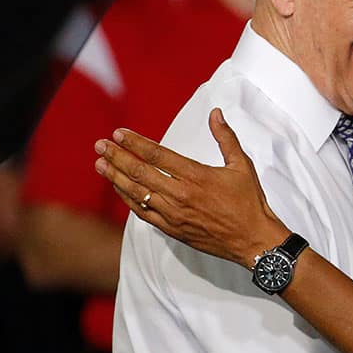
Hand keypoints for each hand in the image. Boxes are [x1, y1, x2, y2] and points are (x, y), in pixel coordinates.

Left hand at [93, 108, 288, 267]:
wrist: (253, 240)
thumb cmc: (250, 201)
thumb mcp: (242, 165)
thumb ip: (225, 138)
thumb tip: (215, 113)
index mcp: (196, 176)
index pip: (157, 155)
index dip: (135, 143)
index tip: (118, 134)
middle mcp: (180, 194)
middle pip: (140, 172)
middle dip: (117, 157)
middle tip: (100, 145)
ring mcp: (173, 214)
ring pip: (136, 193)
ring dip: (116, 177)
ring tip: (100, 164)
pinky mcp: (172, 229)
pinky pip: (142, 213)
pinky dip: (128, 200)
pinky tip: (119, 188)